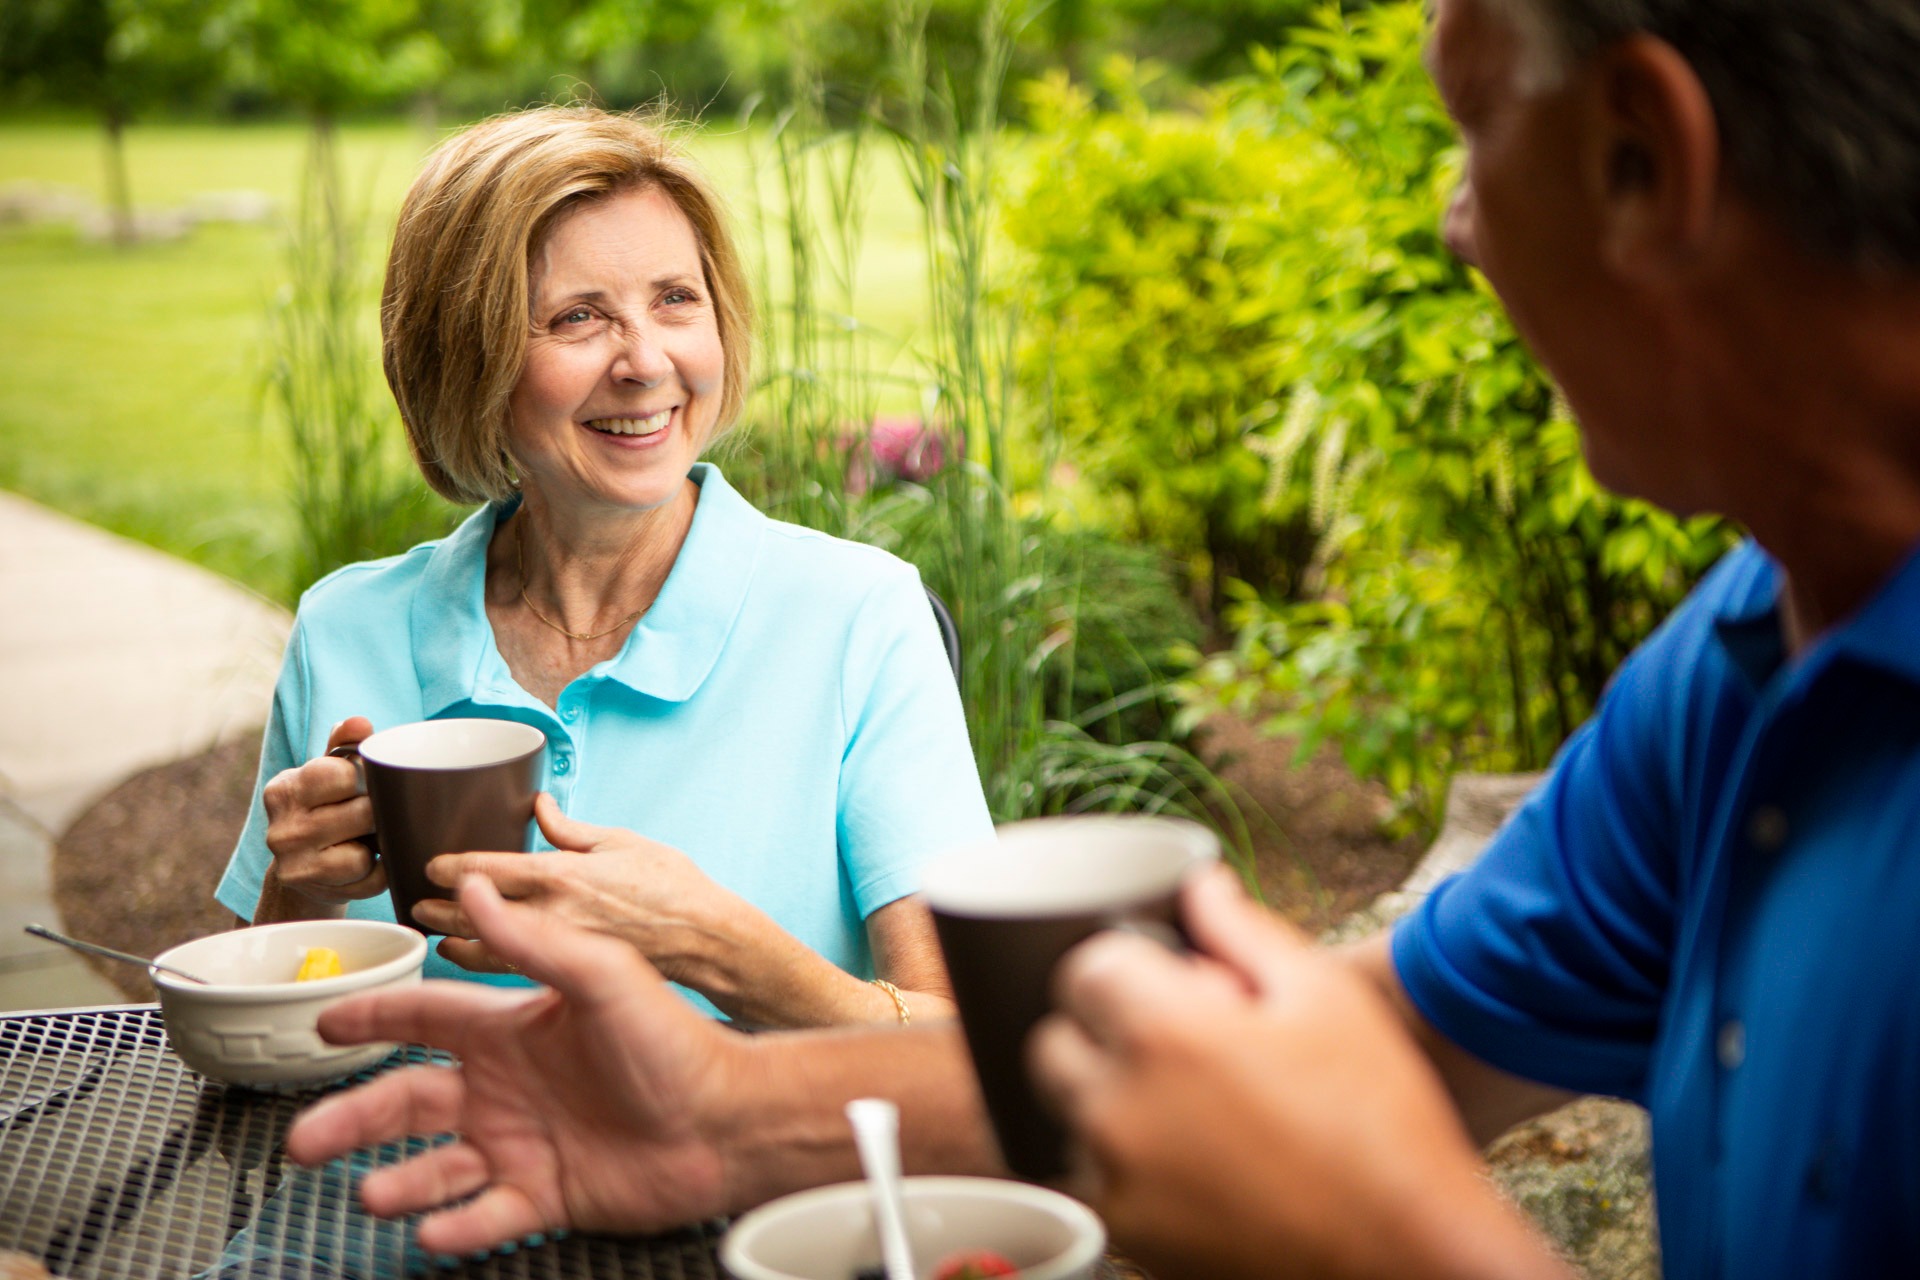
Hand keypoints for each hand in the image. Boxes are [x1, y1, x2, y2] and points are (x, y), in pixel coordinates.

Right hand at [259, 716, 384, 914]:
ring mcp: (293, 863)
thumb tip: (360, 722)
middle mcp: (282, 828)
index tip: (367, 781)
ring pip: (363, 851)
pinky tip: (369, 862)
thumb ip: (345, 744)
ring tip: (369, 837)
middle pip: (361, 813)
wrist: (303, 868)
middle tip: (376, 812)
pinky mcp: (313, 890)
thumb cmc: (325, 807)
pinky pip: (369, 879)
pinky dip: (378, 871)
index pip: (340, 774)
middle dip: (378, 812)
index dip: (365, 776)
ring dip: (376, 844)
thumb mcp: (329, 772)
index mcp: (285, 789)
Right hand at [285, 875, 749, 1252]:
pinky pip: (485, 1216)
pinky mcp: (546, 1194)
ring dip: (398, 1182)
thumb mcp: (602, 976)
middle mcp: (507, 1086)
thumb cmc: (675, 1041)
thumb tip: (475, 885)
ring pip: (435, 1168)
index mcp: (513, 1028)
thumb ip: (533, 938)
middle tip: (306, 1140)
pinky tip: (433, 1232)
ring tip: (370, 1194)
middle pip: (407, 1101)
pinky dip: (455, 1228)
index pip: (426, 1016)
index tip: (325, 1021)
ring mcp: (523, 1143)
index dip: (375, 1016)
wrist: (728, 1120)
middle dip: (353, 1119)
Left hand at [416, 795, 741, 988]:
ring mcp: (557, 950)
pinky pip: (513, 969)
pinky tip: (474, 958)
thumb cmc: (673, 887)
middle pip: (476, 914)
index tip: (431, 866)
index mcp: (562, 874)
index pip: (488, 871)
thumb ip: (570, 829)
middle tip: (416, 902)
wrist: (706, 939)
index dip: (451, 869)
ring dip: (454, 941)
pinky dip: (485, 962)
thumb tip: (538, 805)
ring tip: (434, 934)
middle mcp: (552, 915)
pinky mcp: (569, 973)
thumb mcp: (622, 841)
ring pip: (486, 950)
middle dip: (440, 909)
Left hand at [1030, 867, 1569, 1279]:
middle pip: (1054, 1042)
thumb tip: (1199, 886)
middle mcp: (1120, 1109)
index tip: (1168, 985)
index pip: (1083, 968)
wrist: (1411, 1259)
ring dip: (1109, 1101)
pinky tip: (1198, 1163)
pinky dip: (1123, 1166)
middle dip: (1103, 1031)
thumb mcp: (1326, 1000)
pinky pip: (1091, 1181)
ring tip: (1197, 1112)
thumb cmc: (1381, 1129)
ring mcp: (1118, 1182)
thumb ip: (1243, 931)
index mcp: (1164, 1035)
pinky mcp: (1127, 1240)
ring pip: (1069, 1115)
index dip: (1129, 967)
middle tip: (1179, 1046)